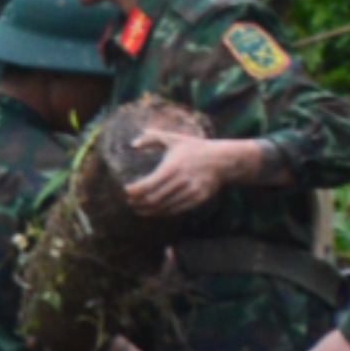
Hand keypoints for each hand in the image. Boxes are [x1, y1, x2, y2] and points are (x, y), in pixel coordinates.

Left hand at [131, 127, 278, 208]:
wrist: (223, 160)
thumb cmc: (194, 148)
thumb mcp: (174, 138)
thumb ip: (152, 138)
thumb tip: (133, 144)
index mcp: (173, 166)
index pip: (148, 185)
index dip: (134, 191)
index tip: (126, 190)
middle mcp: (182, 180)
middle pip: (154, 199)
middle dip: (138, 203)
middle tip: (129, 202)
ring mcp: (192, 191)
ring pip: (165, 207)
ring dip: (149, 210)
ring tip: (139, 208)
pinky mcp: (199, 199)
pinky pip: (177, 210)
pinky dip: (163, 212)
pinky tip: (155, 211)